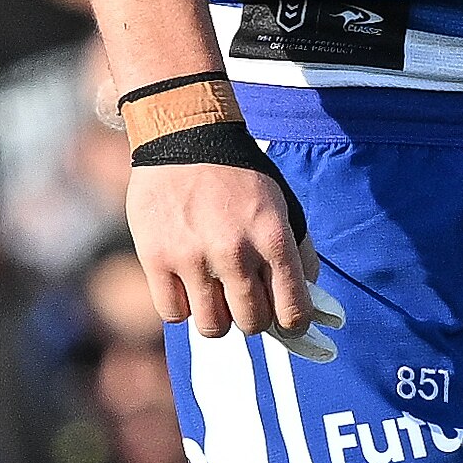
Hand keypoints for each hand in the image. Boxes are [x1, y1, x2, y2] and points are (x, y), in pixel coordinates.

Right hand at [124, 159, 341, 356]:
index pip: (293, 310)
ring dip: (218, 316)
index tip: (287, 322)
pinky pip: (174, 313)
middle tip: (246, 299)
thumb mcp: (282, 206)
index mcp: (272, 237)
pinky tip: (187, 284)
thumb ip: (297, 254)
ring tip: (215, 293)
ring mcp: (192, 257)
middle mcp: (234, 251)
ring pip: (213, 326)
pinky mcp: (156, 259)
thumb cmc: (238, 176)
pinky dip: (183, 306)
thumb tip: (306, 303)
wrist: (184, 136)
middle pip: (253, 323)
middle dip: (254, 317)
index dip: (293, 324)